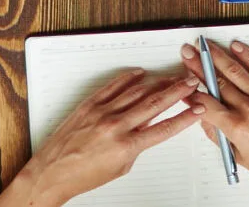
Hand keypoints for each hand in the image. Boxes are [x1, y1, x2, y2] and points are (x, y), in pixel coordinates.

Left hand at [0, 70, 200, 206]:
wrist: (52, 172)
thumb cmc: (83, 175)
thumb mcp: (119, 167)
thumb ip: (137, 145)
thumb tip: (148, 126)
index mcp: (126, 146)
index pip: (163, 128)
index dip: (183, 118)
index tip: (196, 109)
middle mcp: (116, 126)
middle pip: (155, 103)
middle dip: (177, 91)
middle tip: (190, 82)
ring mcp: (103, 112)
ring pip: (138, 90)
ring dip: (159, 82)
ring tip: (172, 77)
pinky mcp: (91, 103)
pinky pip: (114, 85)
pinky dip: (129, 77)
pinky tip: (141, 73)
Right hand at [180, 40, 248, 206]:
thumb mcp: (238, 156)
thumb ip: (218, 135)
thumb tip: (203, 117)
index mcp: (238, 128)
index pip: (207, 104)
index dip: (193, 92)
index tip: (184, 84)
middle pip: (218, 82)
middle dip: (200, 66)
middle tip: (188, 53)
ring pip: (236, 71)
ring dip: (218, 55)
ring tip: (205, 45)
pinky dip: (247, 55)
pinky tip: (236, 47)